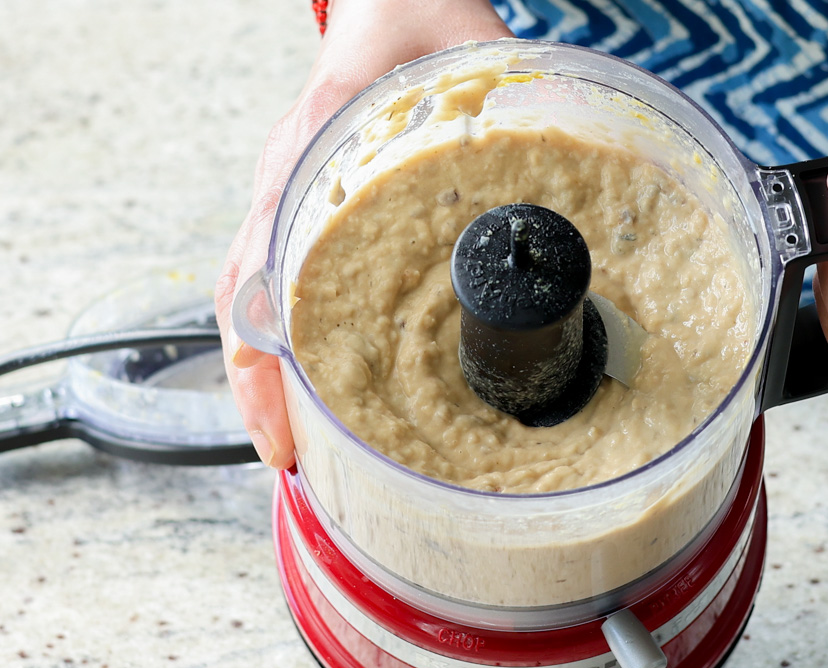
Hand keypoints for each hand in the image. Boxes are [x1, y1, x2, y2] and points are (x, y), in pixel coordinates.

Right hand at [214, 0, 511, 467]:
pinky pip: (279, 287)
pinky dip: (286, 345)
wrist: (392, 8)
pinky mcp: (306, 215)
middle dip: (262, 392)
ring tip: (300, 446)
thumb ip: (526, 124)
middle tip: (294, 461)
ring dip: (269, 377)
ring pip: (254, 304)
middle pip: (245, 306)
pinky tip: (315, 386)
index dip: (264, 362)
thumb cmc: (422, 32)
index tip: (283, 432)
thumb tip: (582, 208)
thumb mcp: (476, 68)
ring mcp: (289, 204)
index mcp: (314, 157)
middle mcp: (288, 189)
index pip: (260, 270)